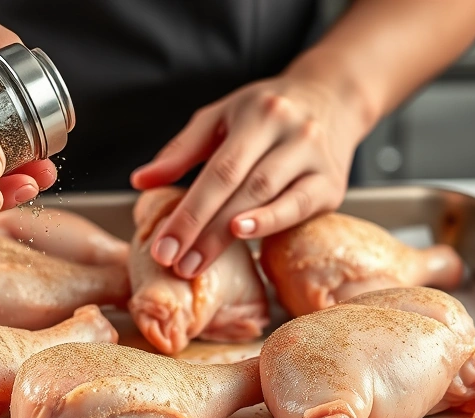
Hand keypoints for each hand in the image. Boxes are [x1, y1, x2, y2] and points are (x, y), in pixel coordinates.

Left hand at [130, 75, 362, 278]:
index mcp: (257, 114)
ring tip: (198, 260)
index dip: (187, 211)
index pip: (216, 170)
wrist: (333, 98)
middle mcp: (290, 132)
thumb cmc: (266, 113)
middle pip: (239, 187)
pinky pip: (299, 207)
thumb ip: (181, 150)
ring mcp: (315, 157)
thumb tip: (140, 181)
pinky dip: (271, 223)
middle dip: (201, 229)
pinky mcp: (332, 184)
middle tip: (174, 262)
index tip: (162, 245)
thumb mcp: (221, 117)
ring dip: (228, 234)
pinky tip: (246, 238)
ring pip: (267, 197)